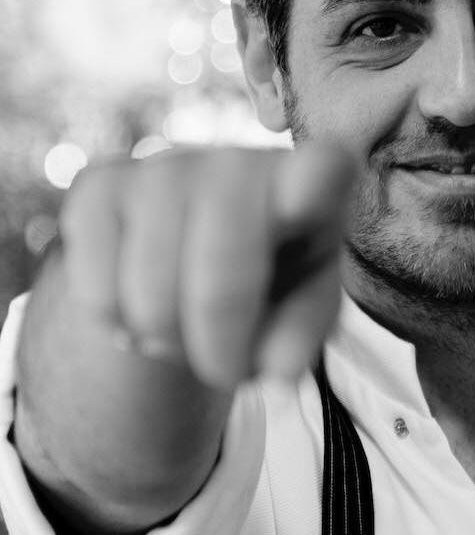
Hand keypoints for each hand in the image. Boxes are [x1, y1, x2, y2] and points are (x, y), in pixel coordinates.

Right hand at [58, 143, 355, 389]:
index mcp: (310, 184)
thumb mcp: (301, 313)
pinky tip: (139, 309)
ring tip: (184, 335)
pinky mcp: (100, 184)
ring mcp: (165, 165)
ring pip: (151, 282)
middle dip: (219, 338)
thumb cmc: (272, 283)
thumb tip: (280, 369)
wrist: (195, 258)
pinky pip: (95, 284)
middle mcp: (238, 162)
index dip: (308, 184)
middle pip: (224, 259)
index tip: (302, 204)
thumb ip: (302, 336)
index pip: (320, 170)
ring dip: (165, 338)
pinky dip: (114, 324)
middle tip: (226, 373)